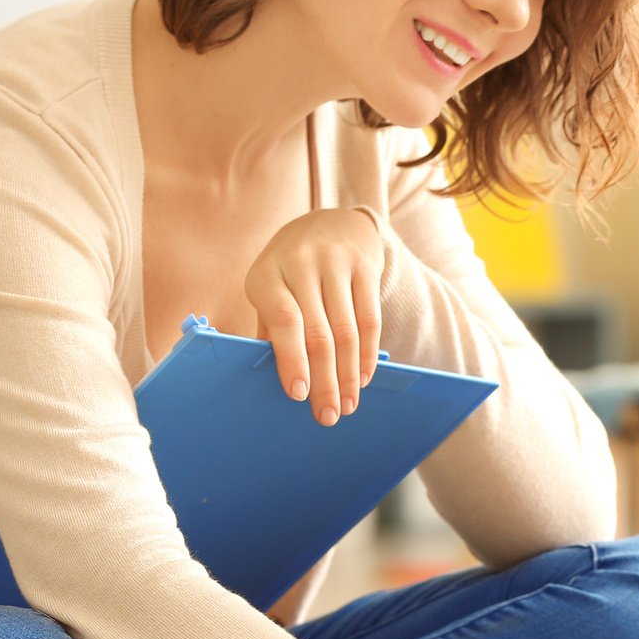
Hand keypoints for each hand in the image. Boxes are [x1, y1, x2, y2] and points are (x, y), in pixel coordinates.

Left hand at [244, 208, 384, 425]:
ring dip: (348, 374)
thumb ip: (270, 329)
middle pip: (319, 332)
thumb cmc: (291, 269)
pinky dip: (367, 354)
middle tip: (327, 416)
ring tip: (347, 405)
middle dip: (325, 379)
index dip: (292, 360)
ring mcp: (337, 264)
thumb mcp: (271, 289)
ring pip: (347, 331)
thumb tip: (274, 377)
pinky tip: (362, 378)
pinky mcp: (366, 268)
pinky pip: (370, 319)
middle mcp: (302, 264)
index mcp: (267, 273)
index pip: (284, 321)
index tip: (299, 395)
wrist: (331, 222)